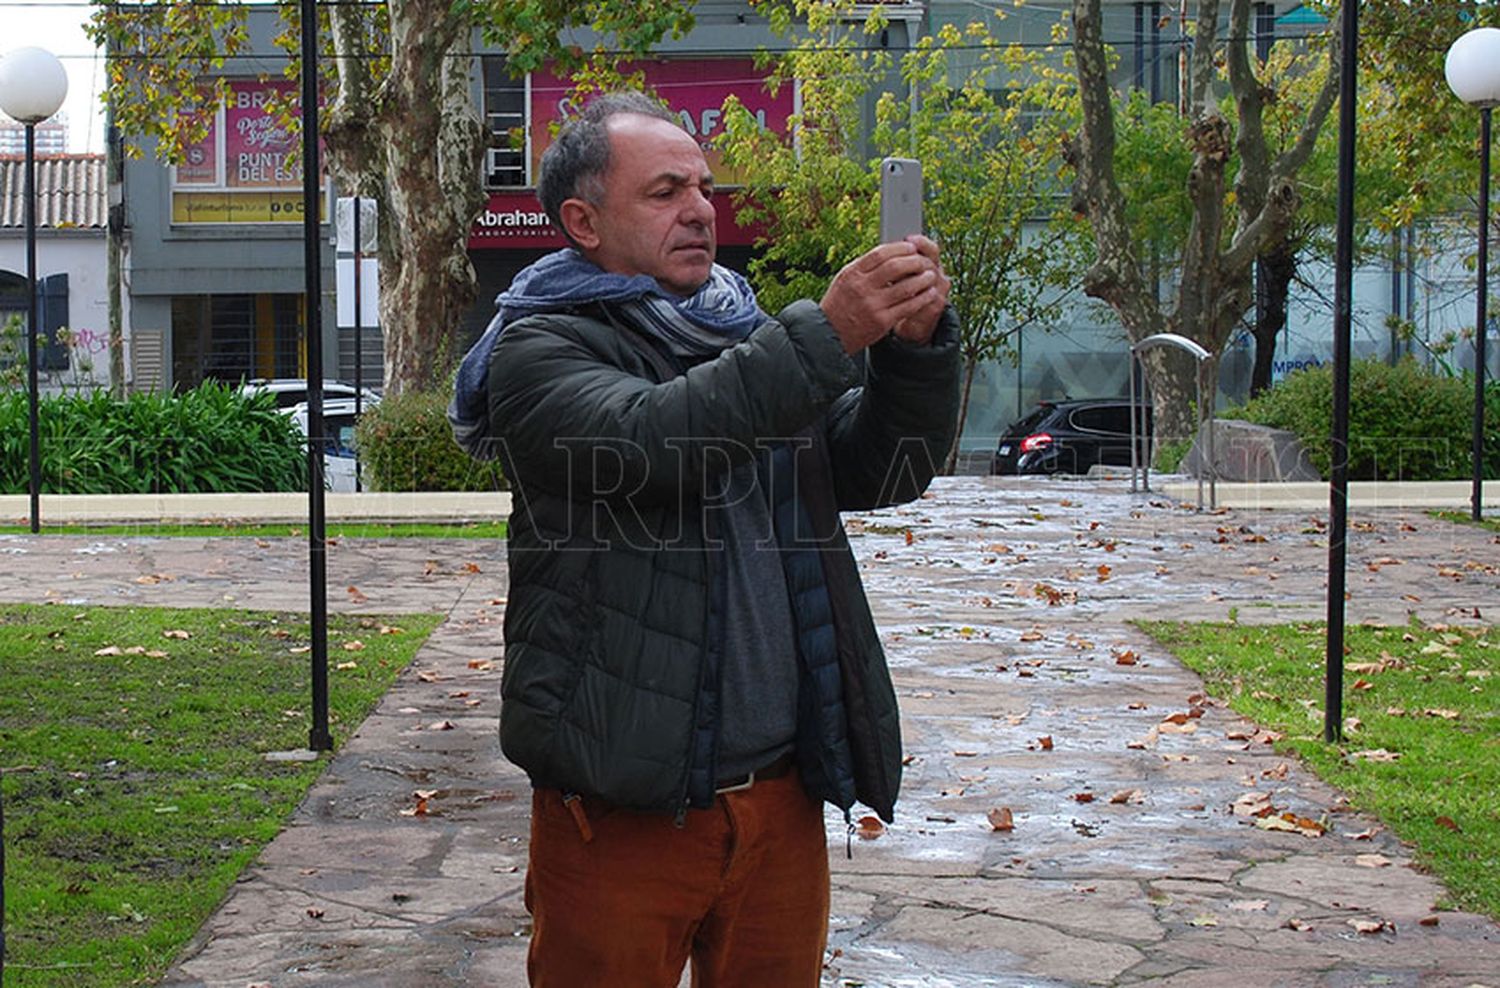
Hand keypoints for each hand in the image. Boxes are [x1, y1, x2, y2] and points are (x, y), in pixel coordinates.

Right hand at [819, 239, 945, 353]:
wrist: (830, 334)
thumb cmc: (839, 304)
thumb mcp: (844, 280)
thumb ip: (864, 267)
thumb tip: (891, 252)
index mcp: (852, 274)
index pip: (880, 253)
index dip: (900, 248)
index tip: (912, 248)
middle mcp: (862, 288)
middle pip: (895, 267)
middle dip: (914, 261)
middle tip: (924, 261)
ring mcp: (873, 305)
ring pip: (906, 287)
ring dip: (923, 279)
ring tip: (931, 275)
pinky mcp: (882, 322)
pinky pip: (908, 306)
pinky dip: (922, 298)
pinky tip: (929, 293)